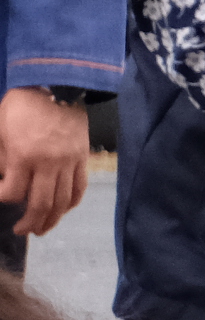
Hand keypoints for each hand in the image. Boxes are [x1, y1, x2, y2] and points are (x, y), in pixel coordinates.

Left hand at [0, 85, 90, 237]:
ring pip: (62, 202)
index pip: (13, 192)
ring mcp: (68, 163)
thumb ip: (1, 156)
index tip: (0, 196)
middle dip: (30, 222)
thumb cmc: (22, 106)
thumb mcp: (0, 127)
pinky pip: (79, 188)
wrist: (58, 87)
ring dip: (52, 220)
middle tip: (22, 231)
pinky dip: (71, 204)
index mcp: (23, 156)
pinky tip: (63, 210)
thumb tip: (5, 179)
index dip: (3, 198)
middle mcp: (48, 164)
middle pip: (40, 204)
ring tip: (43, 229)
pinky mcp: (82, 159)